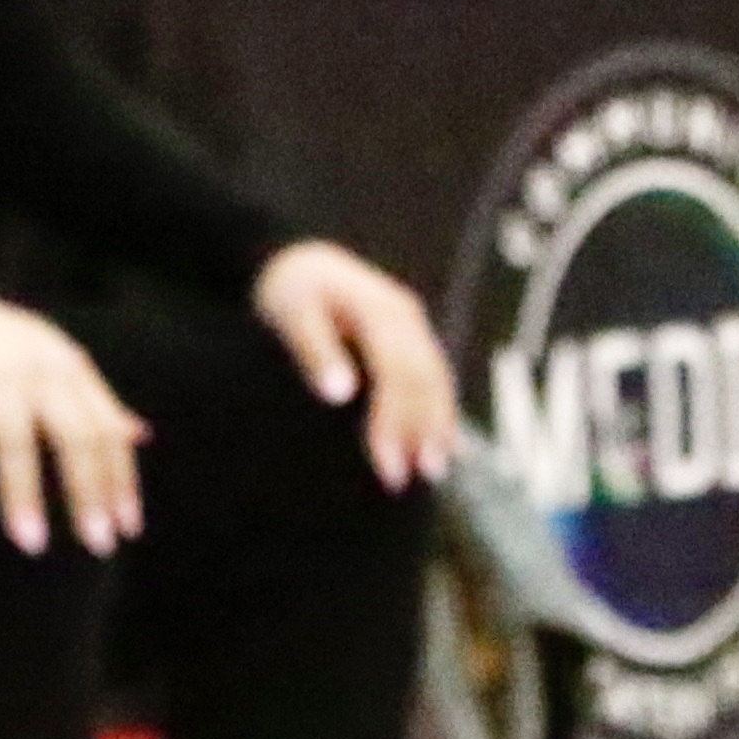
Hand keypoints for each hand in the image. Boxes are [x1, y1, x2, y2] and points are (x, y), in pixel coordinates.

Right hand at [0, 280, 145, 554]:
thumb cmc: (2, 346)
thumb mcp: (56, 363)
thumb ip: (95, 400)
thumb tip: (140, 437)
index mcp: (69, 370)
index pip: (106, 431)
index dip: (120, 481)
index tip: (127, 528)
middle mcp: (37, 372)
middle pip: (73, 437)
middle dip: (88, 493)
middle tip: (98, 544)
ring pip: (15, 444)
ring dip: (23, 497)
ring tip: (32, 544)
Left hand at [252, 240, 456, 489]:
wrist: (302, 260)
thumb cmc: (291, 290)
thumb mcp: (291, 312)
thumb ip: (314, 350)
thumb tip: (340, 394)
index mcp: (377, 310)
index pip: (396, 373)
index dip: (395, 421)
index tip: (387, 466)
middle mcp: (404, 317)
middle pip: (424, 379)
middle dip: (423, 430)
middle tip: (416, 478)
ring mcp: (412, 326)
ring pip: (437, 378)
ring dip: (439, 424)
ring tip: (435, 470)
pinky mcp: (411, 337)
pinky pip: (434, 375)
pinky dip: (441, 409)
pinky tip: (447, 443)